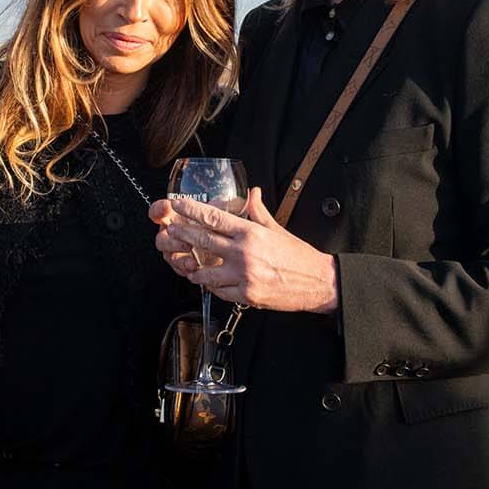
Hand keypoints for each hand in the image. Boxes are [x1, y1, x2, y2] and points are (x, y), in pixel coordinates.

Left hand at [162, 188, 339, 314]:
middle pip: (203, 241)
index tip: (178, 206)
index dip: (191, 210)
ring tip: (188, 264)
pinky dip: (212, 286)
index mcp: (251, 233)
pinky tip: (210, 282)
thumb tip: (252, 192)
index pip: (214, 218)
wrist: (318, 282)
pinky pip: (219, 291)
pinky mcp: (247, 295)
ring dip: (193, 268)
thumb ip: (258, 211)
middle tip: (170, 232)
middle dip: (182, 236)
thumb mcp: (277, 228)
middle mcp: (245, 253)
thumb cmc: (298, 255)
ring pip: (205, 272)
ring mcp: (244, 276)